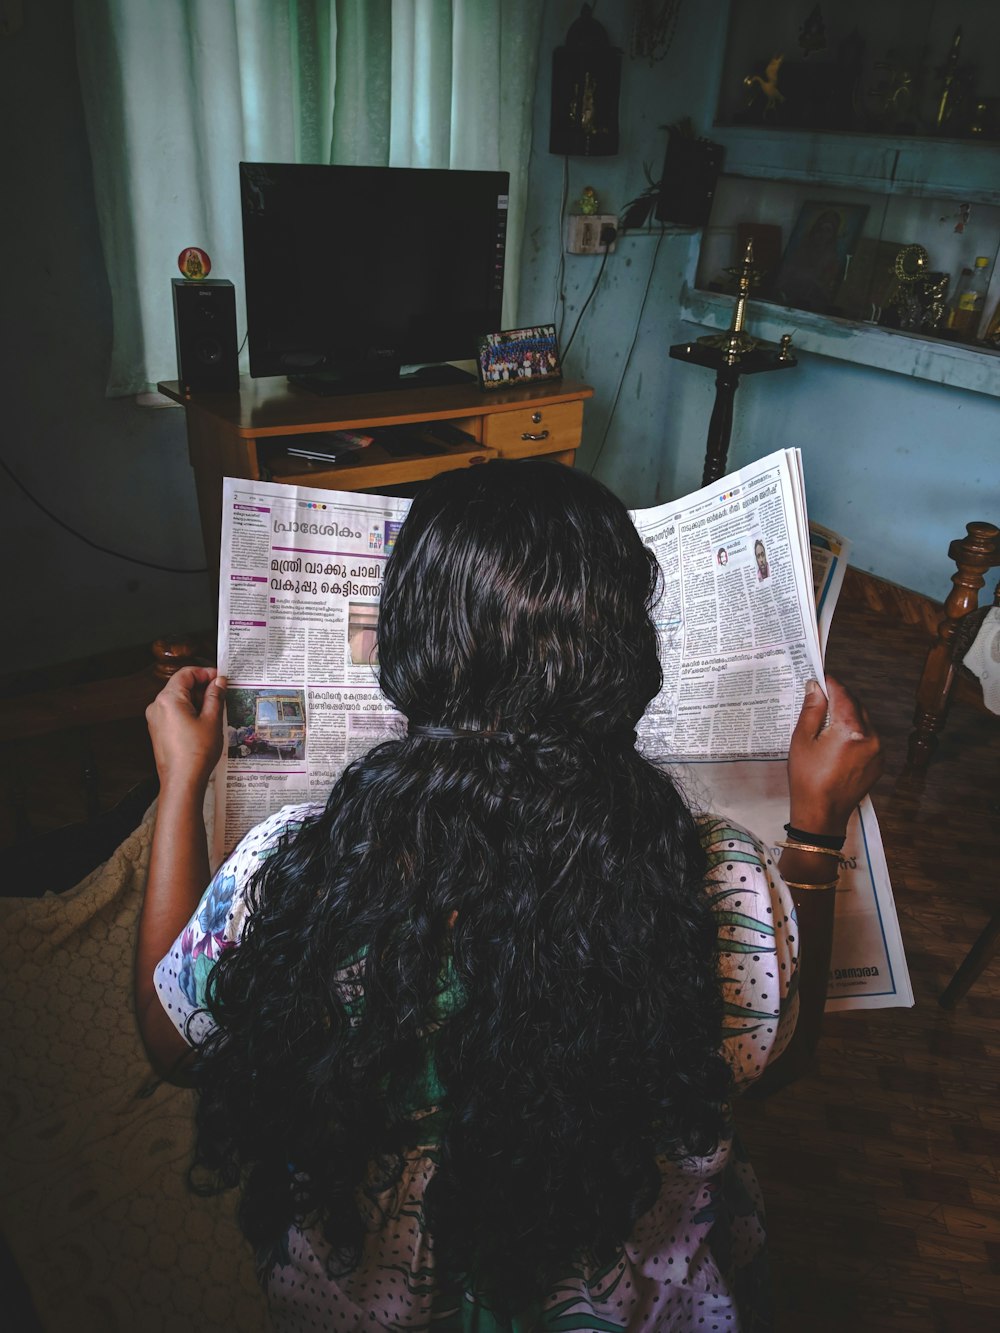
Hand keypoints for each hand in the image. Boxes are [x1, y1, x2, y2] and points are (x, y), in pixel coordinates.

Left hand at [146, 666, 226, 794]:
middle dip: (202, 688)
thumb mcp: (212, 720)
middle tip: (222, 695)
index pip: (186, 674)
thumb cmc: (195, 753)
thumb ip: (215, 696)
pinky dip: (190, 712)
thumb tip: (219, 682)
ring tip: (216, 711)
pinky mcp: (159, 731)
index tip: (220, 678)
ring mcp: (156, 719)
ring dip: (197, 701)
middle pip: (181, 686)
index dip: (205, 673)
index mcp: (168, 699)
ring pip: (179, 700)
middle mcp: (157, 706)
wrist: (182, 781)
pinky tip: (205, 722)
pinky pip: (174, 713)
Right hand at [786, 676, 882, 836]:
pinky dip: (856, 732)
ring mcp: (878, 750)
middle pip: (856, 705)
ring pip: (864, 721)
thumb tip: (816, 687)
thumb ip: (812, 710)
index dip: (831, 683)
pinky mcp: (879, 762)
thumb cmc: (807, 779)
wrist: (822, 814)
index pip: (843, 694)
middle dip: (840, 699)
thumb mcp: (802, 740)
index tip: (820, 678)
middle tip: (820, 698)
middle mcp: (870, 736)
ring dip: (848, 715)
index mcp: (851, 729)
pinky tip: (838, 740)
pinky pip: (869, 737)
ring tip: (827, 721)